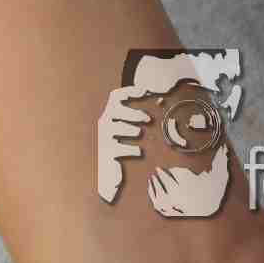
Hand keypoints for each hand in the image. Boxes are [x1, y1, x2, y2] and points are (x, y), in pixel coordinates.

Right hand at [96, 86, 151, 202]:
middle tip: (148, 118)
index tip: (145, 91)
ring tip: (139, 132)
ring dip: (129, 128)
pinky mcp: (107, 153)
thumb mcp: (127, 129)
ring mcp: (104, 138)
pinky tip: (139, 152)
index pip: (115, 96)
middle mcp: (105, 123)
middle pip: (115, 110)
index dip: (129, 91)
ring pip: (115, 127)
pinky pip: (118, 148)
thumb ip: (138, 116)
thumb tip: (158, 102)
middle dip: (132, 112)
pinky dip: (130, 149)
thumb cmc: (122, 146)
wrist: (110, 171)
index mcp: (110, 114)